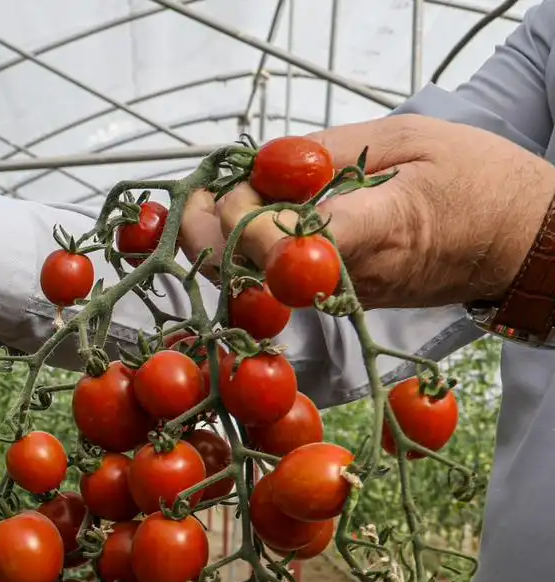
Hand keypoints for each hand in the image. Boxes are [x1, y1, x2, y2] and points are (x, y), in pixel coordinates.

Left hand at [180, 114, 554, 308]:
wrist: (519, 241)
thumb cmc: (475, 181)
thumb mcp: (409, 139)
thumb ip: (330, 153)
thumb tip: (262, 162)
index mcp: (375, 229)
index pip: (288, 244)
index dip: (243, 220)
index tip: (230, 186)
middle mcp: (349, 275)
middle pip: (252, 271)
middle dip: (210, 230)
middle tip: (202, 190)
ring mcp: (339, 297)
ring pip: (255, 283)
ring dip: (221, 243)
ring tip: (215, 199)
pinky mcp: (335, 303)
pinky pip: (275, 284)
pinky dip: (247, 253)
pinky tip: (243, 219)